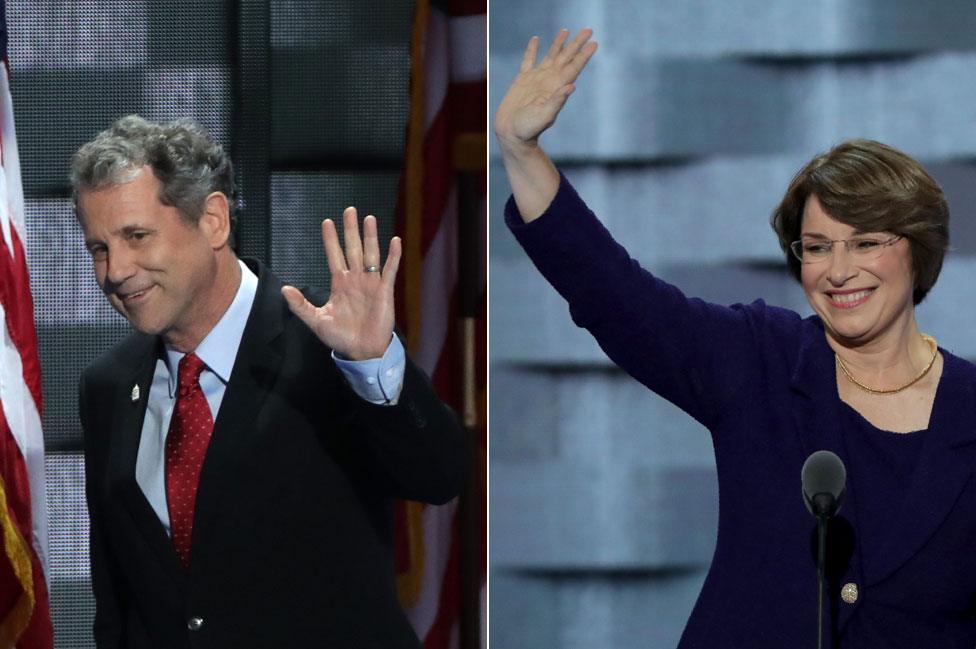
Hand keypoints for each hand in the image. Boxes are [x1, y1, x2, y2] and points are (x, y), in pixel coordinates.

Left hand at [281, 207, 400, 359]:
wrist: (362, 351)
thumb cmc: (341, 337)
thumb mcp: (316, 321)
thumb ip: (300, 305)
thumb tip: (285, 289)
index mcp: (340, 284)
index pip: (334, 256)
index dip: (331, 240)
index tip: (327, 222)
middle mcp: (356, 279)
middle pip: (353, 248)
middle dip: (350, 230)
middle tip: (350, 210)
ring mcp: (371, 284)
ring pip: (371, 254)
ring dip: (370, 236)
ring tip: (369, 218)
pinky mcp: (385, 291)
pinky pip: (389, 270)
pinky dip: (393, 255)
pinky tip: (394, 240)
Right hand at [494, 28, 597, 151]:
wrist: (512, 134)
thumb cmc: (529, 129)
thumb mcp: (545, 116)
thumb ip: (557, 101)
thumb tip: (572, 86)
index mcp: (557, 87)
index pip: (574, 67)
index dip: (584, 55)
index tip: (594, 43)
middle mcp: (549, 81)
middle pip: (566, 57)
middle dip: (576, 44)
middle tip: (588, 30)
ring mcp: (536, 79)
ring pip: (550, 56)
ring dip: (558, 43)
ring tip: (566, 30)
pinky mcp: (522, 80)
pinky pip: (528, 60)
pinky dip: (532, 49)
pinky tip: (536, 39)